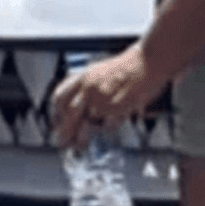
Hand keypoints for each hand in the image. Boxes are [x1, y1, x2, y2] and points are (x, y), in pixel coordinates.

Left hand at [49, 41, 169, 150]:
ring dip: (82, 135)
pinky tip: (112, 124)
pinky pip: (108, 125)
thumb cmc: (128, 67)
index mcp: (84, 77)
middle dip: (65, 130)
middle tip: (63, 142)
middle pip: (70, 112)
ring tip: (81, 144)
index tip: (56, 124)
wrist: (148, 61)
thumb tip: (75, 106)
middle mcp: (90, 86)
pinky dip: (109, 127)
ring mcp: (103, 97)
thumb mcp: (99, 72)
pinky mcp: (117, 107)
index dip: (56, 113)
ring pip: (87, 122)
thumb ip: (86, 87)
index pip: (60, 96)